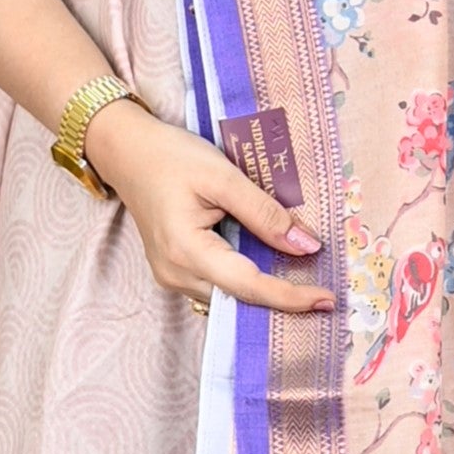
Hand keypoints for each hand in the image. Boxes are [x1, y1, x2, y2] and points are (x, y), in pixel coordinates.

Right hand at [83, 94, 332, 315]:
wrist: (127, 152)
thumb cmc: (171, 157)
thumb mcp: (223, 176)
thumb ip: (265, 213)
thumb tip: (306, 245)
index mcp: (186, 251)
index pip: (249, 286)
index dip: (290, 296)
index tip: (326, 300)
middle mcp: (176, 275)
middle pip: (239, 300)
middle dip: (282, 301)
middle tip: (324, 296)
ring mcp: (172, 277)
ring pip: (229, 298)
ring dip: (265, 294)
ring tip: (305, 286)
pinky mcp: (175, 270)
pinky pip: (218, 288)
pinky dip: (247, 284)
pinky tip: (272, 273)